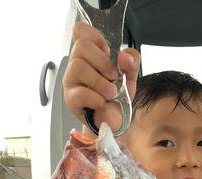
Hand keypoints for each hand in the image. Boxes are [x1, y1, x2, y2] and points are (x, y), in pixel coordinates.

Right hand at [63, 21, 140, 136]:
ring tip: (111, 93)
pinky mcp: (71, 99)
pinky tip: (102, 104)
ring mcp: (71, 81)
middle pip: (81, 46)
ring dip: (100, 81)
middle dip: (103, 61)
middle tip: (113, 77)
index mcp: (89, 56)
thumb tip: (124, 56)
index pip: (80, 31)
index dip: (95, 37)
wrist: (114, 124)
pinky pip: (80, 92)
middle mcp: (77, 65)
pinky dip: (96, 98)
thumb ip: (131, 61)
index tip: (107, 52)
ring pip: (78, 66)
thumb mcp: (129, 77)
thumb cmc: (117, 99)